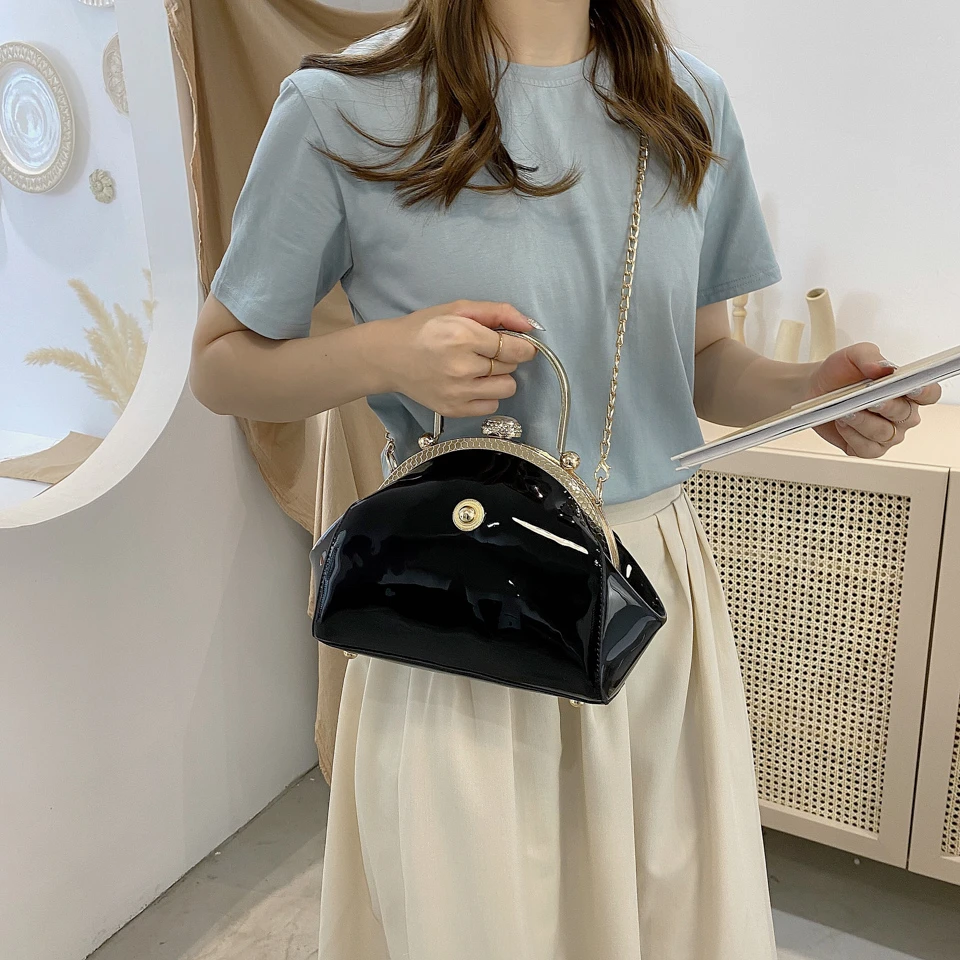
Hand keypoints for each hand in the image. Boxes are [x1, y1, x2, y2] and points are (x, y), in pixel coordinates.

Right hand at [375, 300, 538, 417]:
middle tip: (483, 352)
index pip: (515, 348)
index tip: (518, 344)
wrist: (390, 356)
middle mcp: (462, 367)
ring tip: (480, 369)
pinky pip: (492, 406)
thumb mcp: (458, 309)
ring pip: (507, 388)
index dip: (522, 346)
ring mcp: (458, 392)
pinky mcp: (454, 409)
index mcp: (464, 337)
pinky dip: (487, 395)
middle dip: (504, 358)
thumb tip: (530, 325)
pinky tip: (472, 384)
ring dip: (499, 378)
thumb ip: (497, 312)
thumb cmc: (424, 329)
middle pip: (511, 367)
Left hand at [807, 342, 940, 457]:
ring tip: (845, 411)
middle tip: (868, 400)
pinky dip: (852, 437)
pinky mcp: (869, 449)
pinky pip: (867, 449)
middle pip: (906, 415)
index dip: (924, 392)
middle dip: (886, 407)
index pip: (929, 394)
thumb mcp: (852, 356)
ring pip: (885, 433)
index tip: (911, 387)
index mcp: (906, 390)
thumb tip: (884, 368)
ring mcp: (888, 434)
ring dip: (863, 422)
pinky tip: (842, 424)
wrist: (814, 389)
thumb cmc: (839, 373)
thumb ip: (869, 357)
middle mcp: (902, 414)